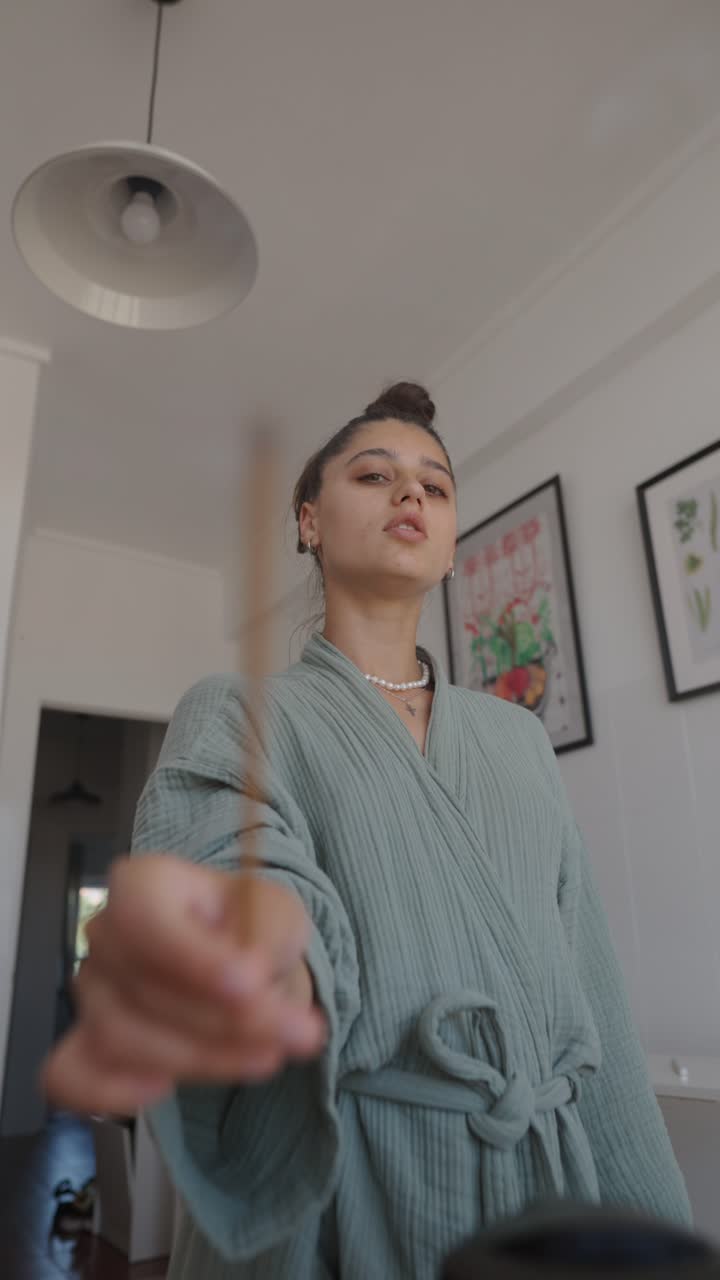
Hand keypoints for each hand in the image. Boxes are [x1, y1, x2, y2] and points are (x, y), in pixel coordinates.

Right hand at [42, 854, 325, 1115]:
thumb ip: (271, 936)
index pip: (143, 916)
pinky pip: (71, 1076)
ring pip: (121, 1036)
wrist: (240, 963)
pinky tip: (161, 1088)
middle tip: (296, 1035)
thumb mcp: (280, 916)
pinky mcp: (85, 1044)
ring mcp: (90, 992)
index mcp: (144, 884)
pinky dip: (111, 1091)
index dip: (192, 957)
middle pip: (142, 986)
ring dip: (201, 1058)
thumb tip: (253, 975)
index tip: (251, 985)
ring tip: (266, 1056)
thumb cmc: (249, 928)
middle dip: (224, 1021)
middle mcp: (106, 934)